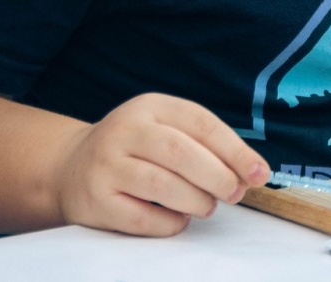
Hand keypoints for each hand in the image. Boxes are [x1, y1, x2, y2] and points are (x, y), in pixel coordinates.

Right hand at [53, 93, 270, 236]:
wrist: (70, 166)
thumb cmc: (135, 150)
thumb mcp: (165, 130)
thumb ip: (205, 146)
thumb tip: (250, 173)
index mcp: (150, 106)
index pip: (200, 122)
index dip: (235, 149)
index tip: (259, 173)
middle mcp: (125, 130)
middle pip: (181, 152)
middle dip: (218, 177)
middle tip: (235, 194)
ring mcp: (107, 164)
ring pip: (162, 185)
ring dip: (196, 201)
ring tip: (207, 207)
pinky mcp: (96, 200)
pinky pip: (142, 218)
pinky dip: (170, 223)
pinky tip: (178, 219)